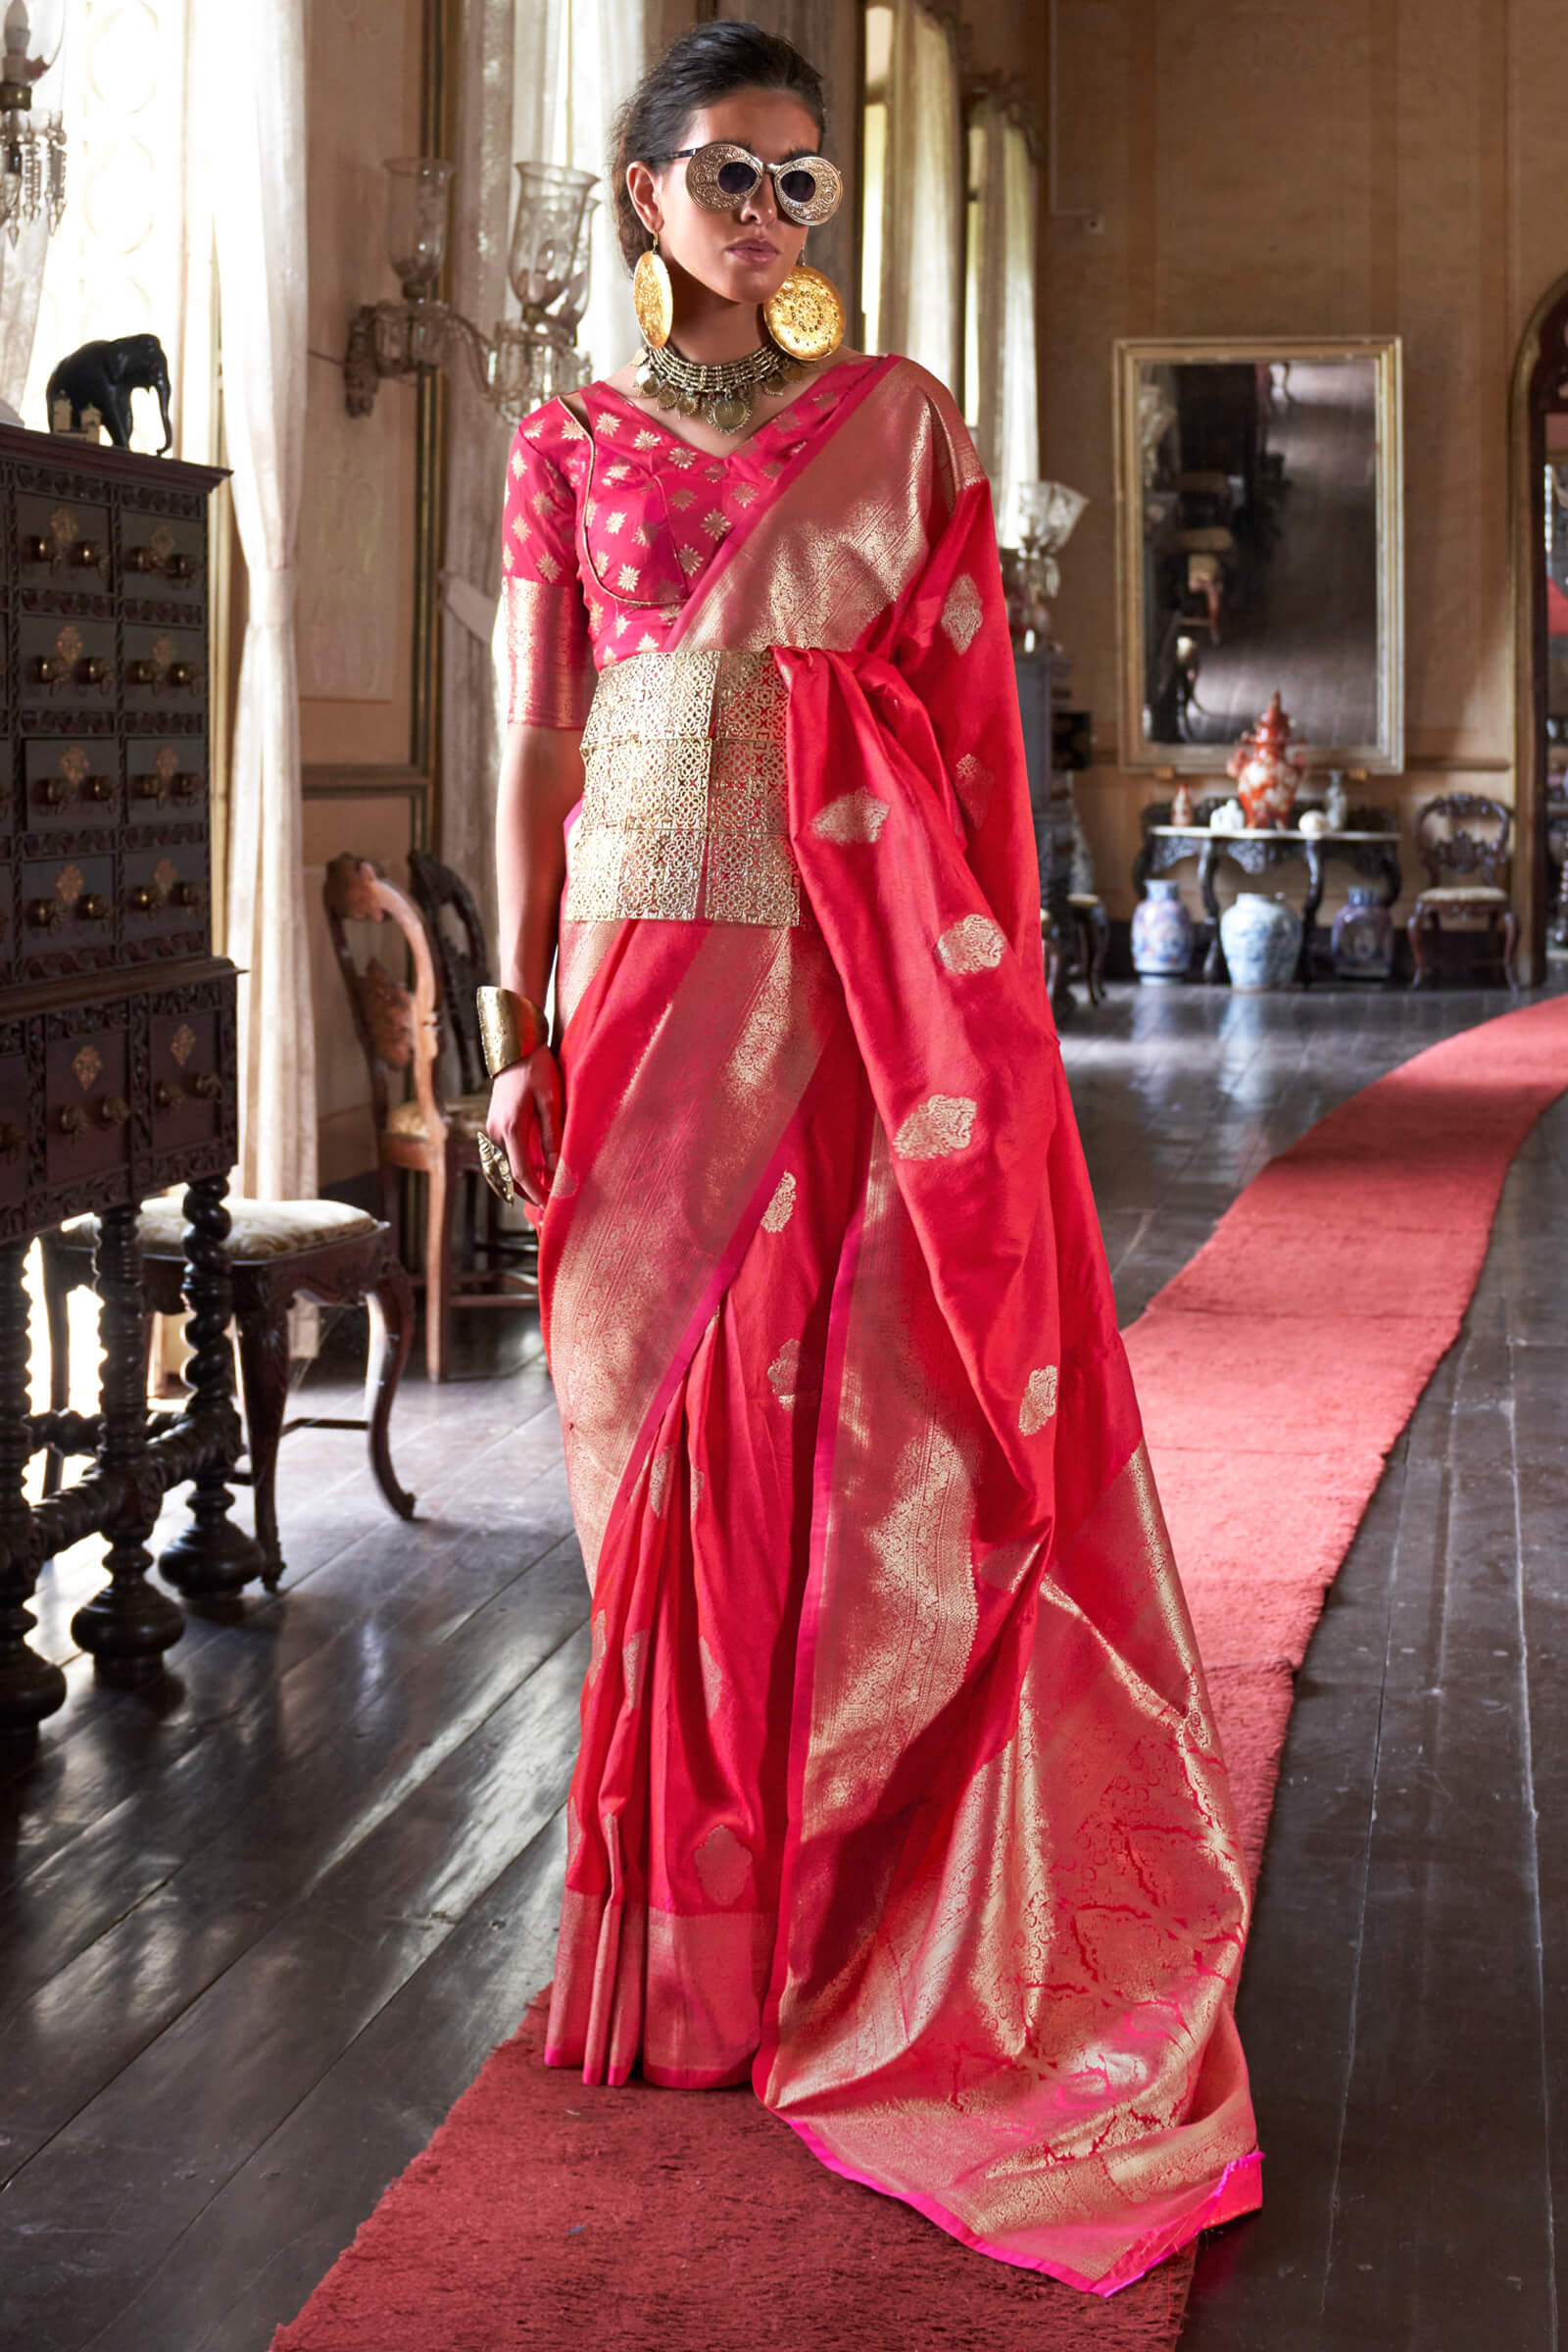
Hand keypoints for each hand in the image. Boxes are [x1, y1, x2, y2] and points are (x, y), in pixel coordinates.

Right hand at [485, 1044, 561, 1209]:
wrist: (514, 1049)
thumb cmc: (537, 1069)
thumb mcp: (551, 1099)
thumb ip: (552, 1134)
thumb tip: (555, 1167)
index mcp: (511, 1127)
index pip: (521, 1173)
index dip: (537, 1193)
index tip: (551, 1207)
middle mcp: (496, 1132)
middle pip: (510, 1176)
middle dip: (530, 1194)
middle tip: (551, 1208)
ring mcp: (491, 1130)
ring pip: (504, 1168)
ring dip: (523, 1184)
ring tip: (545, 1195)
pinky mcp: (493, 1126)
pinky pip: (503, 1157)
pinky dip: (517, 1170)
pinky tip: (535, 1174)